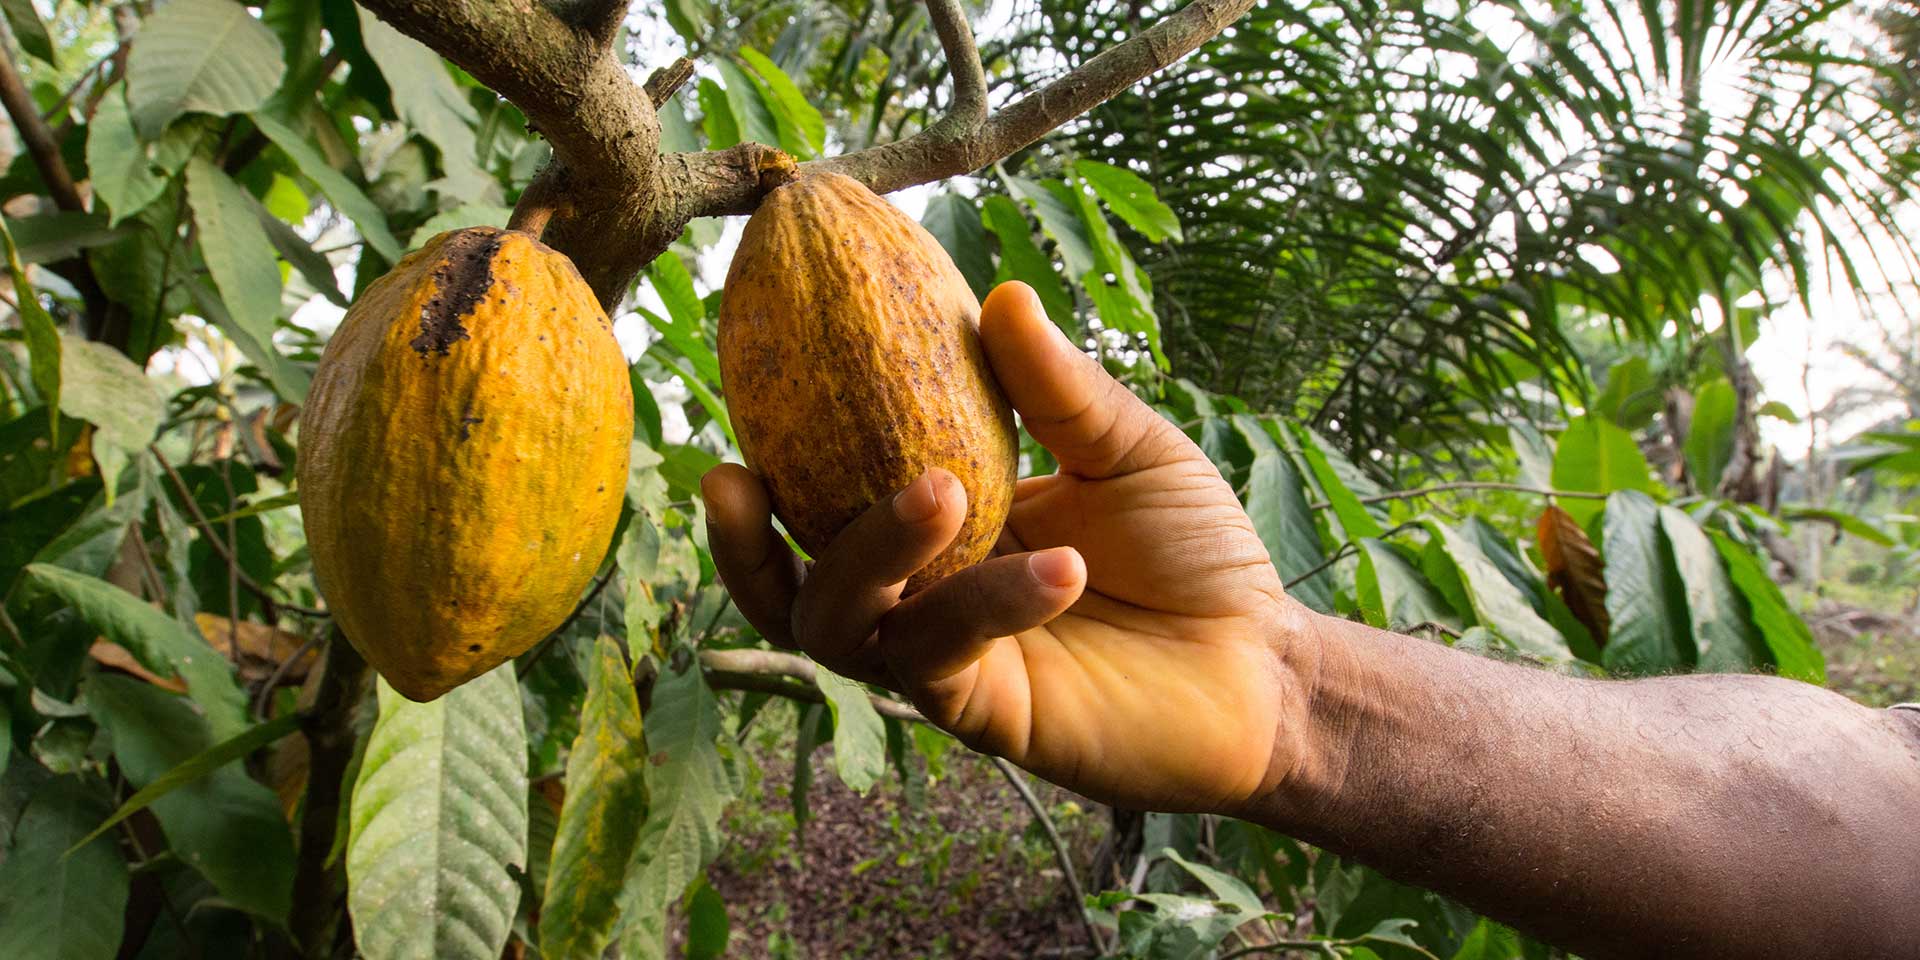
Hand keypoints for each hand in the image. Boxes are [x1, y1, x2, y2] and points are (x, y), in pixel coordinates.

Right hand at [703, 282, 1320, 812]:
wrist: (1265, 665)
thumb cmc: (1195, 555)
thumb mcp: (1127, 451)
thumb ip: (1059, 389)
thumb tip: (1000, 294)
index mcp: (942, 531)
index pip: (826, 500)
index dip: (770, 460)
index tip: (739, 385)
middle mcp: (923, 597)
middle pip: (793, 583)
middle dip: (746, 543)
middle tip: (738, 474)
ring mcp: (946, 660)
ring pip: (844, 626)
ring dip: (871, 553)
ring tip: (938, 489)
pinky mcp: (987, 712)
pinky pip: (947, 654)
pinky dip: (990, 602)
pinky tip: (1062, 567)